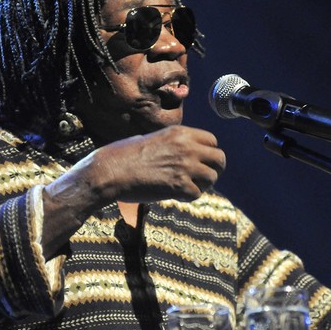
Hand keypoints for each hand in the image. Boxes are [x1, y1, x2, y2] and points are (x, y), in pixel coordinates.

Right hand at [46, 125, 225, 208]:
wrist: (110, 171)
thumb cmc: (125, 156)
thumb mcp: (154, 138)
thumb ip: (174, 143)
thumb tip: (186, 154)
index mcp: (180, 133)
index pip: (212, 140)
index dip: (209, 152)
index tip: (201, 161)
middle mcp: (187, 147)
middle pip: (220, 158)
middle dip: (214, 169)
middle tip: (203, 178)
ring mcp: (185, 166)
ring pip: (212, 178)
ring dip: (203, 185)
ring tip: (187, 187)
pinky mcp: (180, 186)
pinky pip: (197, 194)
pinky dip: (189, 197)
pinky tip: (176, 194)